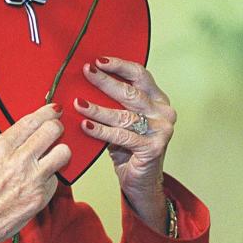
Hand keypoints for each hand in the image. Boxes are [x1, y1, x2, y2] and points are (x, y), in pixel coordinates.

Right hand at [0, 104, 71, 242]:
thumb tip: (7, 133)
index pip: (30, 121)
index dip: (46, 112)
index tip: (52, 110)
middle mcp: (17, 161)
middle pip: (52, 131)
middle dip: (56, 128)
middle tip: (55, 130)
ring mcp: (32, 180)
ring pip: (63, 153)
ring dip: (60, 151)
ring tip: (54, 154)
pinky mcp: (40, 198)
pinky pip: (56, 180)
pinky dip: (51, 178)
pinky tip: (41, 181)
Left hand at [73, 56, 176, 231]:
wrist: (141, 182)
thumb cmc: (128, 148)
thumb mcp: (121, 121)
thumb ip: (112, 103)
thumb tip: (83, 84)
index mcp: (157, 100)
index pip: (140, 75)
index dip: (119, 66)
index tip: (98, 60)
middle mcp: (163, 112)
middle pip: (131, 92)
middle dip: (105, 81)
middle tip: (86, 72)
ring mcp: (161, 130)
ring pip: (124, 115)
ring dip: (98, 109)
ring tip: (78, 103)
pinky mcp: (154, 147)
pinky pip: (122, 136)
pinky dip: (101, 131)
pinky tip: (86, 126)